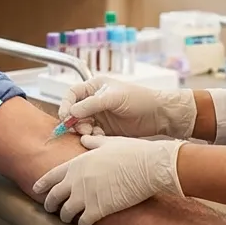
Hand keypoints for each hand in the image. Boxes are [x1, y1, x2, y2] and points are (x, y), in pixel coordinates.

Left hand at [32, 136, 184, 224]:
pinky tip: (85, 224)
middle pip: (54, 197)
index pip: (51, 176)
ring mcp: (85, 196)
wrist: (148, 166)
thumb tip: (84, 139)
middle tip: (51, 209)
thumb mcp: (109, 143)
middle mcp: (77, 180)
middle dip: (50, 205)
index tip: (37, 190)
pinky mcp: (98, 209)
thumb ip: (93, 143)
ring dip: (66, 217)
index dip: (42, 185)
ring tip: (69, 219)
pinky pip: (82, 222)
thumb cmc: (132, 152)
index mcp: (77, 163)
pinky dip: (82, 224)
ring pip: (66, 213)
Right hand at [57, 77, 196, 139]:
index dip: (66, 104)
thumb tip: (72, 111)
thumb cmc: (140, 99)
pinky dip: (92, 137)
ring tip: (91, 132)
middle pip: (74, 111)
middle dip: (75, 120)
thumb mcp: (114, 98)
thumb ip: (92, 104)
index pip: (73, 94)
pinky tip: (100, 137)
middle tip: (81, 127)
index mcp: (95, 87)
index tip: (66, 116)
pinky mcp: (106, 129)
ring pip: (82, 124)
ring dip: (83, 130)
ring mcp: (100, 116)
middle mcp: (95, 101)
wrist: (159, 115)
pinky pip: (92, 134)